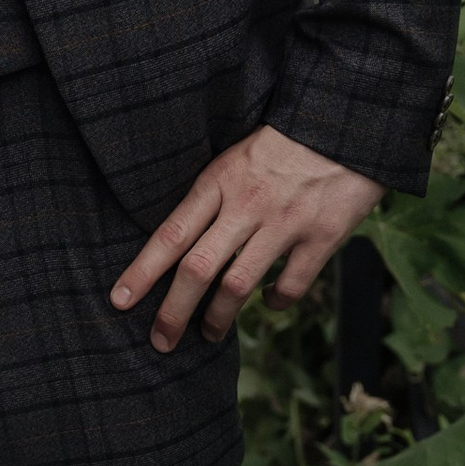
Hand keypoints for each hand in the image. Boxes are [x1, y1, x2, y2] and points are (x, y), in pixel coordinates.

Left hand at [110, 124, 381, 352]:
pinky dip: (275, 301)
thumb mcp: (233, 158)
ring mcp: (285, 223)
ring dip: (218, 318)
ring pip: (238, 285)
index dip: (142, 272)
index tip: (119, 300)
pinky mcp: (322, 237)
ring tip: (208, 334)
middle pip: (197, 268)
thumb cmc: (281, 144)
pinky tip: (268, 302)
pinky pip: (291, 285)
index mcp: (218, 182)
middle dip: (173, 311)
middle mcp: (247, 205)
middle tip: (160, 341)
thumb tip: (176, 242)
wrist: (345, 124)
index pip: (170, 234)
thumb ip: (209, 196)